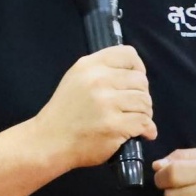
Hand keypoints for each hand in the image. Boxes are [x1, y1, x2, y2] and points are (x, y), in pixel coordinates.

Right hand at [35, 45, 156, 170]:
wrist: (49, 141)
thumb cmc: (64, 112)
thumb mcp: (76, 79)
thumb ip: (101, 70)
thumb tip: (135, 73)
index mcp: (89, 65)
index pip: (128, 54)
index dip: (138, 67)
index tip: (134, 82)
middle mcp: (99, 80)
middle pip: (140, 80)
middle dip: (142, 95)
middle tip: (133, 107)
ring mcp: (107, 103)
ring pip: (145, 101)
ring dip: (146, 113)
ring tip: (137, 120)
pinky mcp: (114, 125)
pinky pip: (144, 122)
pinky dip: (147, 129)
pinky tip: (142, 133)